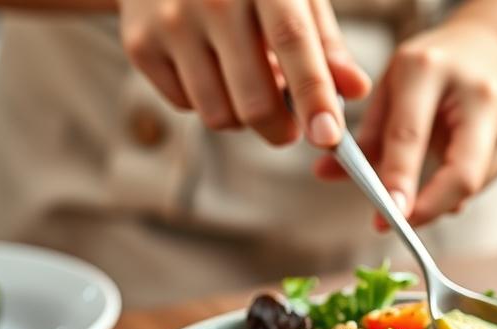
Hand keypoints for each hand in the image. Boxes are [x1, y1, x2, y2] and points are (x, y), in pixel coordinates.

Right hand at [120, 0, 370, 146]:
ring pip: (219, 114)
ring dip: (242, 117)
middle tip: (289, 127)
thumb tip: (356, 91)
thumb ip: (326, 44)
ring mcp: (169, 22)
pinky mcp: (140, 44)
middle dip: (280, 129)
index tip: (329, 137)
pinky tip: (211, 69)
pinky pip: (186, 106)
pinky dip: (207, 101)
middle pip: (254, 99)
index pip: (292, 42)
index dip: (312, 94)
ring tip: (247, 83)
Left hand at [315, 20, 496, 227]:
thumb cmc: (429, 73)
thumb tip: (324, 173)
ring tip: (414, 194)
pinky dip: (454, 192)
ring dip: (437, 202)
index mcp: (429, 69)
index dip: (399, 179)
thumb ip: (362, 135)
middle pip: (461, 173)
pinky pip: (481, 185)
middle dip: (429, 208)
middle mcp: (477, 92)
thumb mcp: (389, 88)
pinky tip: (441, 176)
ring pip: (472, 186)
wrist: (490, 49)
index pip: (411, 134)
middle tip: (397, 226)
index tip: (386, 214)